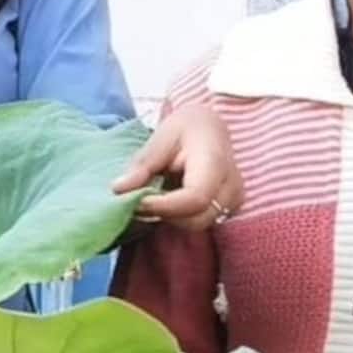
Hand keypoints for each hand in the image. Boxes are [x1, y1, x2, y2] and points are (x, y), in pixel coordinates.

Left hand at [111, 104, 242, 231]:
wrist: (208, 128)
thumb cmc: (183, 130)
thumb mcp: (159, 138)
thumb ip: (142, 166)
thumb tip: (118, 189)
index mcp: (215, 162)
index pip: (195, 198)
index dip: (164, 206)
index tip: (137, 202)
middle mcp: (231, 185)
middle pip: (197, 219)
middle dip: (163, 214)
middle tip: (136, 201)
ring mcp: (234, 199)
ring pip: (198, 225)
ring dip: (170, 217)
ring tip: (149, 198)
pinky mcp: (228, 208)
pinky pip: (201, 222)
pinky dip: (178, 217)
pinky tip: (164, 201)